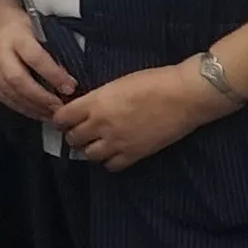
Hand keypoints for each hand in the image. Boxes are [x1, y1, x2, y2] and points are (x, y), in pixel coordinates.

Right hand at [0, 12, 75, 120]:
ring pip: (9, 93)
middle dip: (42, 98)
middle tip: (60, 108)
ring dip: (32, 107)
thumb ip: (50, 50)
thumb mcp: (38, 29)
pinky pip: (2, 97)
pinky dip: (20, 108)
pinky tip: (34, 112)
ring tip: (51, 114)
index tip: (70, 87)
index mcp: (15, 37)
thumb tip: (67, 77)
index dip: (53, 75)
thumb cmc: (17, 24)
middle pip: (19, 80)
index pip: (36, 58)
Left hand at [53, 61, 226, 170]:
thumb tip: (87, 108)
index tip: (66, 119)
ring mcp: (118, 142)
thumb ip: (99, 98)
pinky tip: (116, 152)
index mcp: (95, 102)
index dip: (61, 119)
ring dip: (91, 149)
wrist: (185, 96)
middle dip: (75, 135)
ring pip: (88, 155)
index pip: (62, 118)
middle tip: (83, 131)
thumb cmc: (156, 81)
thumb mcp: (118, 84)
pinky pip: (111, 166)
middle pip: (73, 138)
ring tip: (99, 143)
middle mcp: (101, 124)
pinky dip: (109, 161)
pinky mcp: (135, 154)